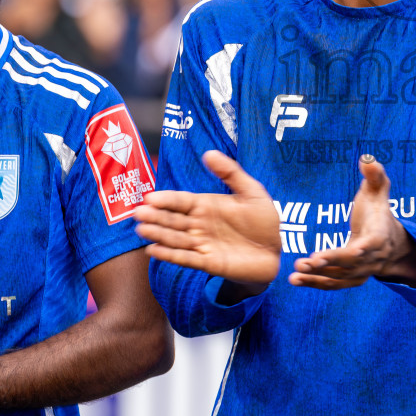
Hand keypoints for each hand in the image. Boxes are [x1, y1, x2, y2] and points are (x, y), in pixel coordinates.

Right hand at [135, 150, 281, 287]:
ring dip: (159, 234)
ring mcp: (202, 244)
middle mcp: (200, 224)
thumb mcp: (251, 191)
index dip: (165, 200)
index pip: (181, 201)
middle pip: (173, 219)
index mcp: (206, 205)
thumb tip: (209, 153)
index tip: (149, 197)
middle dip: (156, 216)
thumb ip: (230, 173)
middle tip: (138, 213)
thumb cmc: (264, 220)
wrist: (277, 250)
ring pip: (176, 238)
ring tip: (142, 229)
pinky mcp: (208, 262)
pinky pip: (186, 258)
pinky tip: (153, 250)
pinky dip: (170, 255)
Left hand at [289, 155, 415, 289]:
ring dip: (317, 278)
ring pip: (340, 278)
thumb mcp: (379, 191)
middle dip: (328, 264)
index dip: (353, 251)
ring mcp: (363, 272)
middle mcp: (372, 258)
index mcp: (379, 237)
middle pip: (350, 265)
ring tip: (295, 274)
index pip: (368, 246)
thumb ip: (375, 175)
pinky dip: (315, 284)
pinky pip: (334, 285)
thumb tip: (367, 158)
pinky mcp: (352, 279)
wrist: (392, 242)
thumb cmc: (378, 212)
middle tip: (304, 262)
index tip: (338, 252)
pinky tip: (296, 280)